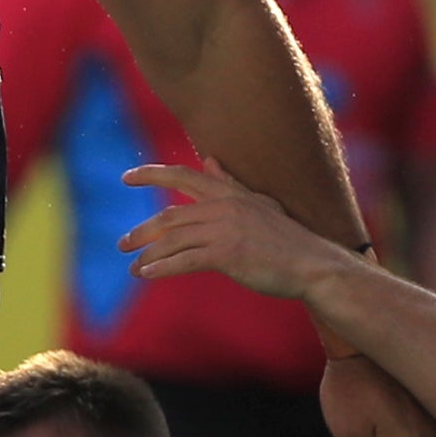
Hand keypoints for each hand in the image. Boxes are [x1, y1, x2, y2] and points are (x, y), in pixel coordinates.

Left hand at [120, 160, 340, 301]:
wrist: (314, 265)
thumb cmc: (288, 240)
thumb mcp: (259, 204)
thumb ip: (230, 184)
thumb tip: (209, 161)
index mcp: (230, 194)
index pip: (184, 175)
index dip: (152, 174)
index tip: (126, 177)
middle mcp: (224, 207)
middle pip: (170, 216)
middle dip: (143, 230)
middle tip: (122, 243)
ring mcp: (224, 229)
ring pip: (173, 240)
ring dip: (148, 254)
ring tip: (133, 266)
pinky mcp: (227, 253)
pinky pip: (184, 260)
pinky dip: (162, 268)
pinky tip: (146, 275)